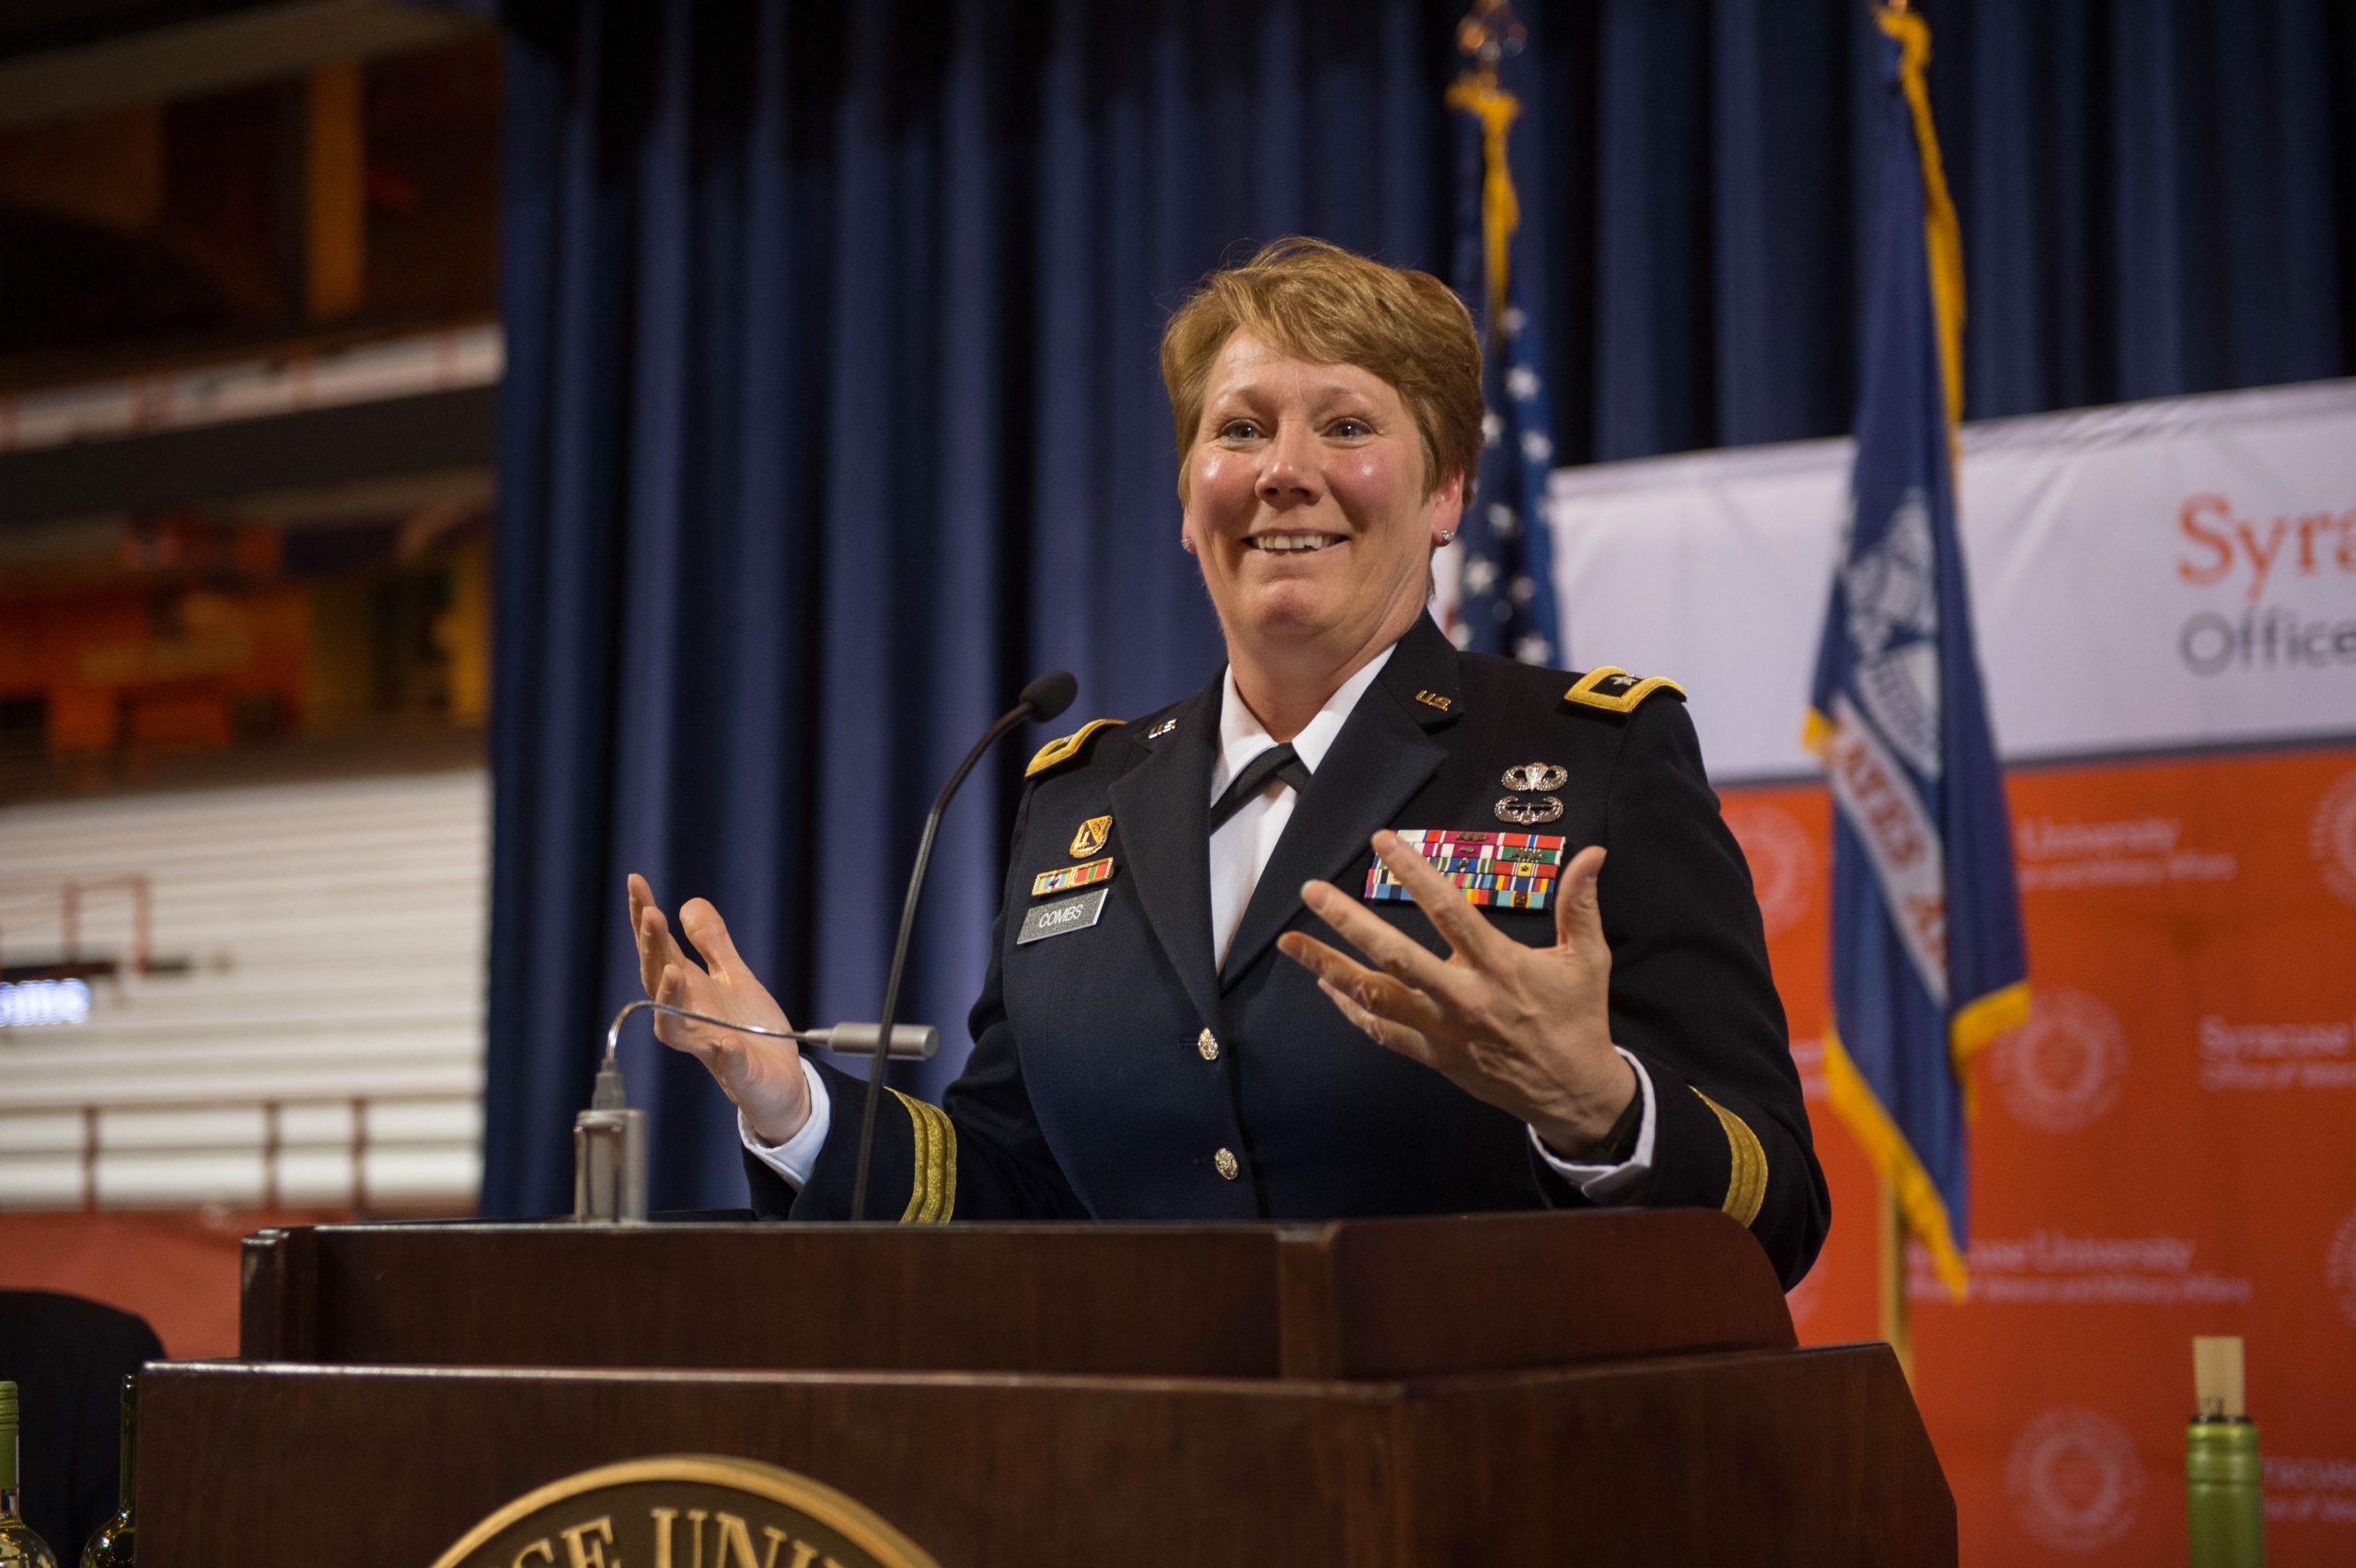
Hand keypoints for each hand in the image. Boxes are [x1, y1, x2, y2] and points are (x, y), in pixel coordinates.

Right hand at [626, 873, 810, 1142]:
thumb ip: (712, 943)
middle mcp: (690, 1018)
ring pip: (675, 1027)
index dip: (645, 917)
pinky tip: (727, 1041)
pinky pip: (729, 1064)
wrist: (779, 1082)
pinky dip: (727, 1053)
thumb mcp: (734, 976)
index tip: (636, 882)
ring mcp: (710, 1047)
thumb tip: (687, 902)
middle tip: (650, 915)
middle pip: (659, 980)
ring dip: (671, 999)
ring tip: (674, 971)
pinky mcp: (739, 1073)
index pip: (660, 950)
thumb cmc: (751, 1029)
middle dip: (652, 949)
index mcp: (690, 990)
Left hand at [1275, 830, 1635, 1156]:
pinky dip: (1350, 1008)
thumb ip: (1581, 904)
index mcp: (1499, 965)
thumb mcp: (1588, 959)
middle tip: (1311, 891)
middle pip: (1395, 955)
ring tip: (1289, 941)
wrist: (1574, 1093)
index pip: (1449, 910)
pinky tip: (1325, 986)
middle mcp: (1463, 997)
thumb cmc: (1578, 1017)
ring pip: (1375, 997)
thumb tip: (1594, 853)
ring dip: (1329, 967)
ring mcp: (1442, 1030)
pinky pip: (1383, 1031)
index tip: (1382, 840)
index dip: (1415, 873)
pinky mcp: (1433, 1056)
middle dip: (1348, 922)